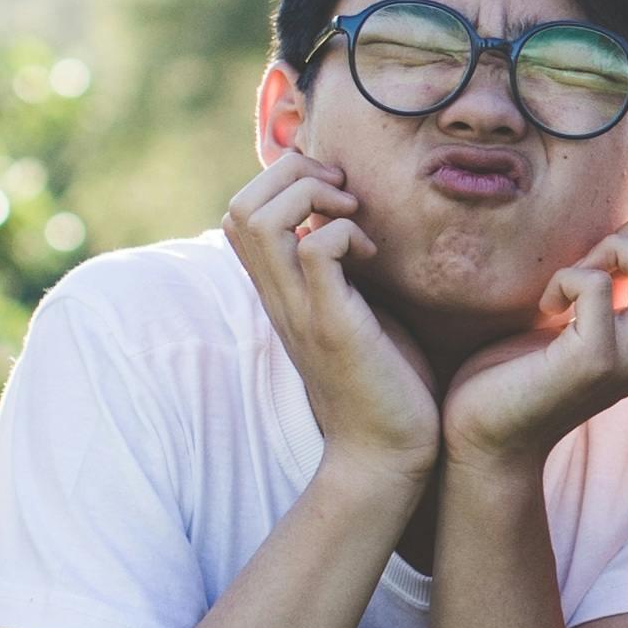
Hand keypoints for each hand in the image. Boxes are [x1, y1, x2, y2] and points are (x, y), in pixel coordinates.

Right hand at [222, 152, 441, 483]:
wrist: (387, 454)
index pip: (240, 211)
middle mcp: (278, 296)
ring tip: (353, 214)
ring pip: (260, 218)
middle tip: (344, 194)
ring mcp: (299, 309)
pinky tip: (373, 255)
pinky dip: (344, 231)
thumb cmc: (383, 380)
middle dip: (294, 174)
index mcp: (280, 289)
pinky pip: (312, 249)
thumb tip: (352, 221)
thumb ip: (342, 268)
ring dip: (311, 195)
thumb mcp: (356, 308)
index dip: (284, 181)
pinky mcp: (330, 324)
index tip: (337, 195)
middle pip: (240, 204)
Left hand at [442, 211, 627, 473]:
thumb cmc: (515, 373)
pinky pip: (598, 285)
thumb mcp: (576, 322)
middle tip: (588, 262)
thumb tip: (619, 229)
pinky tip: (546, 307)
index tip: (601, 257)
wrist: (484, 439)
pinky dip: (568, 278)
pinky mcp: (594, 361)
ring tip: (569, 283)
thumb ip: (605, 286)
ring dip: (608, 252)